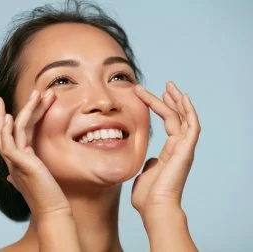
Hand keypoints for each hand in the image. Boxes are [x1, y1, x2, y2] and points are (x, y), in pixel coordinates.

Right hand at [0, 89, 70, 217]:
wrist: (53, 210)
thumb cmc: (47, 195)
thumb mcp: (35, 179)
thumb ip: (26, 171)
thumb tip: (12, 175)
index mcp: (18, 160)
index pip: (13, 135)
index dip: (14, 119)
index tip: (18, 105)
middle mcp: (13, 160)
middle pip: (6, 130)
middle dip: (8, 111)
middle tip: (14, 94)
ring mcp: (14, 162)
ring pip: (9, 132)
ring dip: (21, 111)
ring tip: (35, 93)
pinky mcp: (20, 165)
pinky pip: (9, 143)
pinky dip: (9, 129)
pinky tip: (12, 117)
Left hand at [131, 81, 200, 217]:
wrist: (154, 208)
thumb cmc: (148, 195)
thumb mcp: (146, 172)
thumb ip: (150, 163)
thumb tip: (150, 159)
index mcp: (169, 151)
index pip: (168, 123)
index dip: (161, 107)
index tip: (150, 95)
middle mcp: (179, 147)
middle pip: (178, 117)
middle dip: (171, 100)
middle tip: (166, 85)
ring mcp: (184, 148)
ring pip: (184, 118)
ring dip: (178, 101)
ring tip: (170, 86)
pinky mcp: (186, 150)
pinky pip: (192, 126)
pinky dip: (189, 111)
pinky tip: (183, 98)